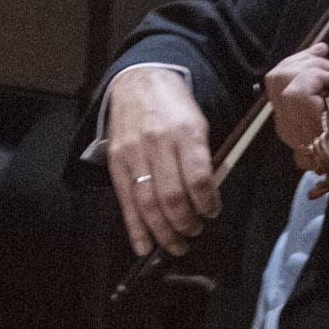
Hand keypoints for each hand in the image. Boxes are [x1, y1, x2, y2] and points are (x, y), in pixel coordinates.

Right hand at [105, 63, 216, 257]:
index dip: (207, 203)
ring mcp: (132, 153)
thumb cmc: (175, 108)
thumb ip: (202, 160)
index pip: (198, 177)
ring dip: (163, 231)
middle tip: (194, 233)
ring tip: (176, 245)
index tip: (212, 213)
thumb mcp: (199, 124)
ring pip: (147, 202)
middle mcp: (156, 143)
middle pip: (171, 195)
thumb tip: (207, 199)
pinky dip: (135, 227)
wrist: (138, 81)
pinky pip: (126, 200)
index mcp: (184, 132)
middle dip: (185, 223)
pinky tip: (144, 246)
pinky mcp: (115, 160)